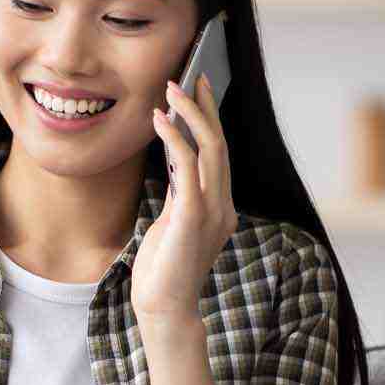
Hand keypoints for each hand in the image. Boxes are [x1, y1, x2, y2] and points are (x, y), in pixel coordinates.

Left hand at [134, 73, 236, 330]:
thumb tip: (174, 163)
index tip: (201, 90)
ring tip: (171, 88)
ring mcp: (213, 210)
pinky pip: (188, 165)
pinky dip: (175, 137)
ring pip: (211, 147)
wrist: (164, 308)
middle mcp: (224, 206)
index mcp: (222, 208)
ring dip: (191, 113)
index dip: (212, 119)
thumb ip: (180, 196)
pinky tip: (160, 120)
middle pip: (220, 143)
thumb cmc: (163, 271)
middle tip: (191, 76)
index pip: (220, 154)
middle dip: (206, 107)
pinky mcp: (194, 215)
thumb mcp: (173, 225)